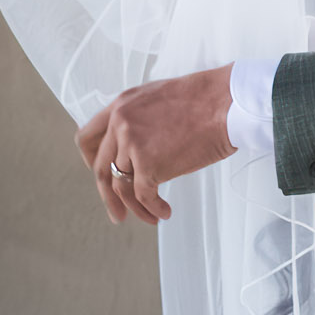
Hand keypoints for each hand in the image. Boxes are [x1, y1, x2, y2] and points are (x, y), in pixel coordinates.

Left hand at [76, 65, 235, 226]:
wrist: (227, 102)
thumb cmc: (206, 99)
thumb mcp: (158, 97)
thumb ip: (139, 118)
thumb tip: (139, 145)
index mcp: (121, 105)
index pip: (87, 138)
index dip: (92, 161)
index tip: (105, 175)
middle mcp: (120, 123)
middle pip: (101, 168)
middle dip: (108, 195)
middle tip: (118, 213)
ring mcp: (132, 143)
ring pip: (122, 186)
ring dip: (135, 207)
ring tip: (149, 217)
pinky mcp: (149, 163)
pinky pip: (144, 195)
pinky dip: (152, 208)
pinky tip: (164, 211)